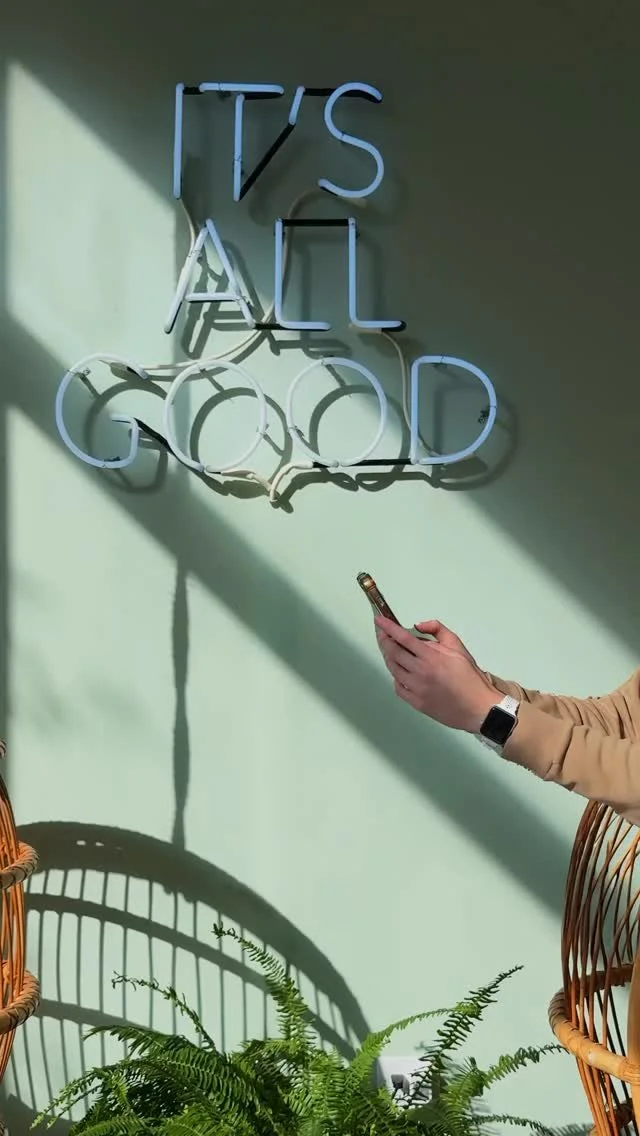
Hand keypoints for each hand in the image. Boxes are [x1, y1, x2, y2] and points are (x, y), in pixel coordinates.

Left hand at [375, 616, 499, 731]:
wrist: (478, 707)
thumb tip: (417, 625)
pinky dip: (396, 677)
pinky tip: (400, 672)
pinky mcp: (416, 703)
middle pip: (393, 653)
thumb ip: (438, 630)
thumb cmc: (470, 676)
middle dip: (384, 641)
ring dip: (388, 658)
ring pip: (393, 669)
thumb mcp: (458, 646)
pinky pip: (398, 687)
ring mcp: (417, 689)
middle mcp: (420, 672)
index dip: (388, 627)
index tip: (379, 620)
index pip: (403, 638)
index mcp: (431, 656)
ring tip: (390, 651)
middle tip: (383, 635)